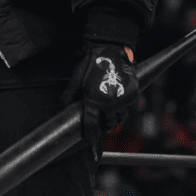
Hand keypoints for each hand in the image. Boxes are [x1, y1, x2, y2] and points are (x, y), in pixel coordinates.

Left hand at [61, 42, 138, 160]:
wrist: (110, 50)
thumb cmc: (90, 64)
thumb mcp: (76, 79)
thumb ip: (69, 96)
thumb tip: (62, 107)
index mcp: (94, 101)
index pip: (92, 126)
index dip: (91, 138)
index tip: (91, 146)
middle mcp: (111, 103)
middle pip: (109, 125)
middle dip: (105, 126)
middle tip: (101, 122)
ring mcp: (124, 99)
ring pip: (121, 119)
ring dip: (116, 120)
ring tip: (110, 114)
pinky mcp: (134, 93)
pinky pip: (133, 111)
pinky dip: (127, 112)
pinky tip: (121, 108)